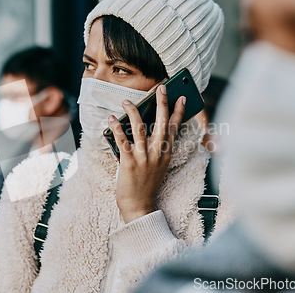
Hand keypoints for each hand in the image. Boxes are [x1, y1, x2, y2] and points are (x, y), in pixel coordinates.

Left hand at [108, 85, 185, 222]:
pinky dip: (116, 128)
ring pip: (140, 128)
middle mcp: (157, 154)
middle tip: (161, 88)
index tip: (182, 98)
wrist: (139, 207)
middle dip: (162, 104)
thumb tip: (147, 129)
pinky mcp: (129, 163)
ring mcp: (144, 158)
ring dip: (133, 112)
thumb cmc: (146, 185)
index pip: (175, 129)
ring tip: (126, 101)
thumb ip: (155, 149)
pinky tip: (111, 119)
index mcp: (166, 154)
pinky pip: (122, 141)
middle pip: (162, 124)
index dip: (179, 112)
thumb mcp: (157, 166)